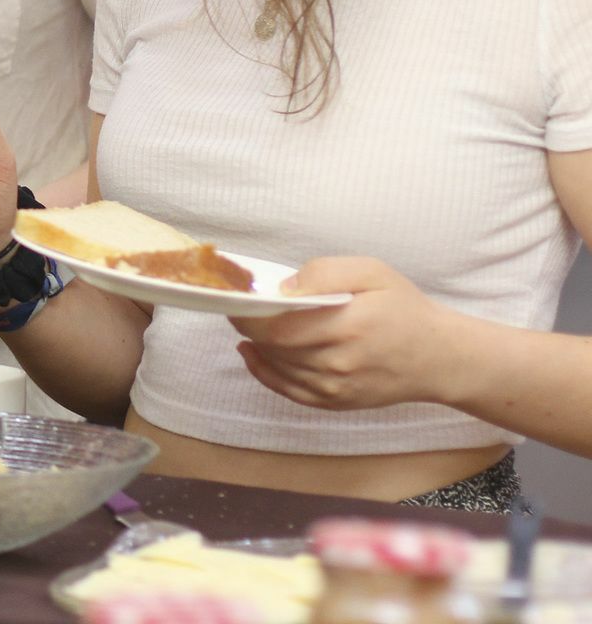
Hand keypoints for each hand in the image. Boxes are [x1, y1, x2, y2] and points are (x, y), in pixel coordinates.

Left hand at [232, 257, 459, 411]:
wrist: (439, 357)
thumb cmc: (404, 308)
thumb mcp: (371, 272)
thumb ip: (323, 274)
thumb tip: (283, 290)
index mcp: (348, 326)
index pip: (280, 326)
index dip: (249, 313)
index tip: (235, 297)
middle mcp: (339, 362)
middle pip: (274, 346)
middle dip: (249, 326)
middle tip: (238, 306)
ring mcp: (336, 387)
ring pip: (277, 367)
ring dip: (257, 345)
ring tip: (248, 323)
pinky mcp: (336, 402)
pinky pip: (288, 390)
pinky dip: (264, 371)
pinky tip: (253, 353)